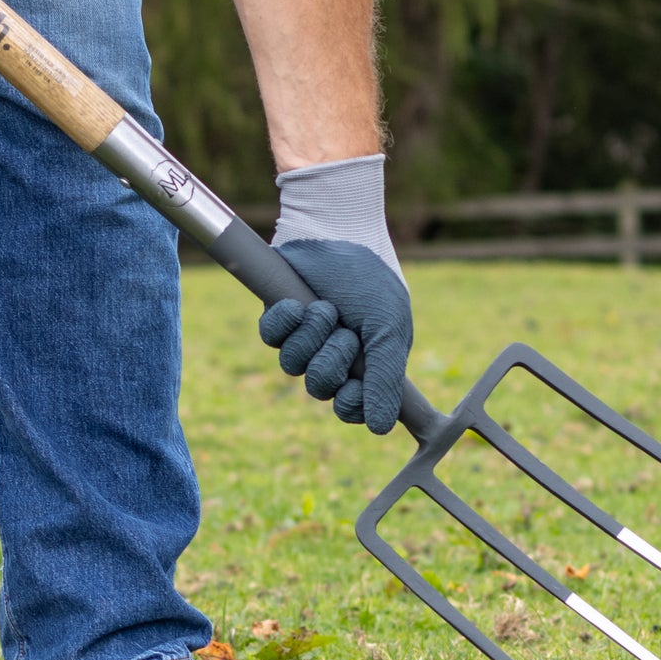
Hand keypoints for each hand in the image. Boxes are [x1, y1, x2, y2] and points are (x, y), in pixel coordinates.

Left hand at [260, 239, 411, 433]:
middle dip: (332, 360)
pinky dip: (285, 321)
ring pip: (293, 366)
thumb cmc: (370, 278)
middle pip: (320, 389)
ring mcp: (304, 336)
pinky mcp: (278, 317)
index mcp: (366, 361)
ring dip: (310, 337)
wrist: (338, 230)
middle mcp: (333, 353)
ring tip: (324, 308)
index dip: (349, 406)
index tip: (354, 390)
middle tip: (344, 331)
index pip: (351, 408)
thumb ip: (387, 380)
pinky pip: (270, 338)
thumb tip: (380, 429)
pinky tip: (298, 302)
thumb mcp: (389, 329)